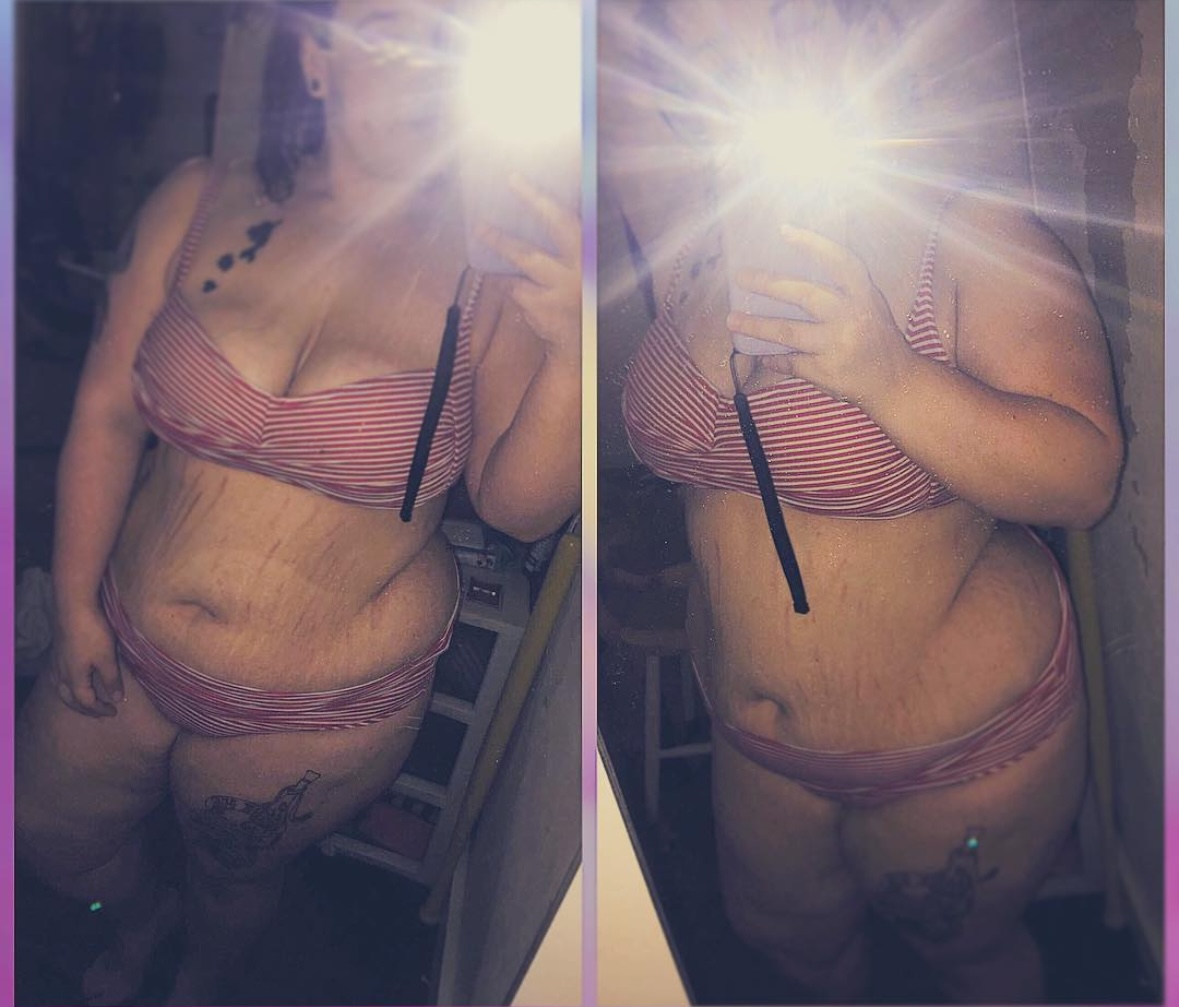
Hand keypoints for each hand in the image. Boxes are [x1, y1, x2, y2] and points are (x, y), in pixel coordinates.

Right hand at [49, 606, 123, 716]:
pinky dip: (68, 687)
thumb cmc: (92, 633)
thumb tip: (117, 699)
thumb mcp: (107, 658)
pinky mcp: (57, 653)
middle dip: (86, 709)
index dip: (100, 710)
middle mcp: (60, 675)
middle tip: (100, 714)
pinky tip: (72, 681)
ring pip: (62, 690)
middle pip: (71, 700)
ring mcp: (56, 664)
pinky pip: (59, 679)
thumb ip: (111, 680)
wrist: (73, 608)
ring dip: (74, 699)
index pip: (86, 702)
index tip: (114, 712)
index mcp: (74, 679)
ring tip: (86, 702)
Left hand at [477, 173, 580, 364]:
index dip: (568, 192)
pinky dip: (499, 276)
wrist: (577, 346)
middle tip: (513, 179)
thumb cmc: (577, 297)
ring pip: (527, 256)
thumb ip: (571, 245)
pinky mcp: (542, 305)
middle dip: (537, 199)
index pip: (582, 215)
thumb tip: (546, 207)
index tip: (549, 171)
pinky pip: (512, 284)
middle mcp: (583, 266)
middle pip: (560, 224)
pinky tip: (489, 270)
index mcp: (593, 253)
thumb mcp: (582, 270)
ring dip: (501, 240)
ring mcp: (563, 286)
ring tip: (480, 228)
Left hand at [726, 225, 912, 403]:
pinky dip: (774, 359)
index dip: (812, 243)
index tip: (784, 230)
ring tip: (732, 321)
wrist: (896, 382)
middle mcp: (851, 316)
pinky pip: (790, 362)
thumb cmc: (876, 338)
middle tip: (740, 277)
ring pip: (788, 332)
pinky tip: (763, 356)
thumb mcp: (870, 305)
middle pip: (804, 294)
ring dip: (756, 326)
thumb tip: (796, 271)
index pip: (839, 261)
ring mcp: (837, 345)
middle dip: (768, 284)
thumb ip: (844, 288)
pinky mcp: (826, 371)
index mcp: (863, 295)